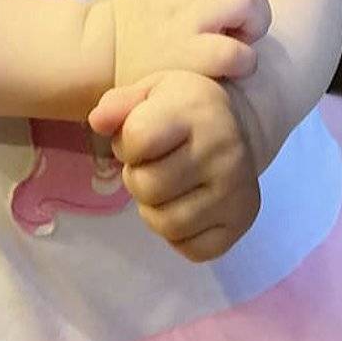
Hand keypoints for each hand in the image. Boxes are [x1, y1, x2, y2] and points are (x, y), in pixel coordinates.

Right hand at [88, 0, 271, 91]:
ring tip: (233, 53)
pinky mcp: (189, 54)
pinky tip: (225, 73)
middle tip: (237, 38)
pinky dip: (241, 62)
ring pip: (247, 3)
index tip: (226, 26)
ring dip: (251, 32)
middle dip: (255, 13)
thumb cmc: (118, 27)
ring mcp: (189, 21)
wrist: (88, 53)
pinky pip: (235, 52)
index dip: (239, 3)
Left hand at [88, 69, 260, 262]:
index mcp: (196, 112)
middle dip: (137, 179)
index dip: (126, 144)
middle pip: (148, 187)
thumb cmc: (183, 109)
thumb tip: (98, 122)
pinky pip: (193, 250)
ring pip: (168, 225)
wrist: (238, 125)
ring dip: (155, 210)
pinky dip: (179, 236)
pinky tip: (185, 206)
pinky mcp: (243, 222)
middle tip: (151, 166)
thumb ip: (117, 103)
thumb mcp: (150, 91)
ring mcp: (237, 191)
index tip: (139, 140)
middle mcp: (223, 152)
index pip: (139, 139)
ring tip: (166, 187)